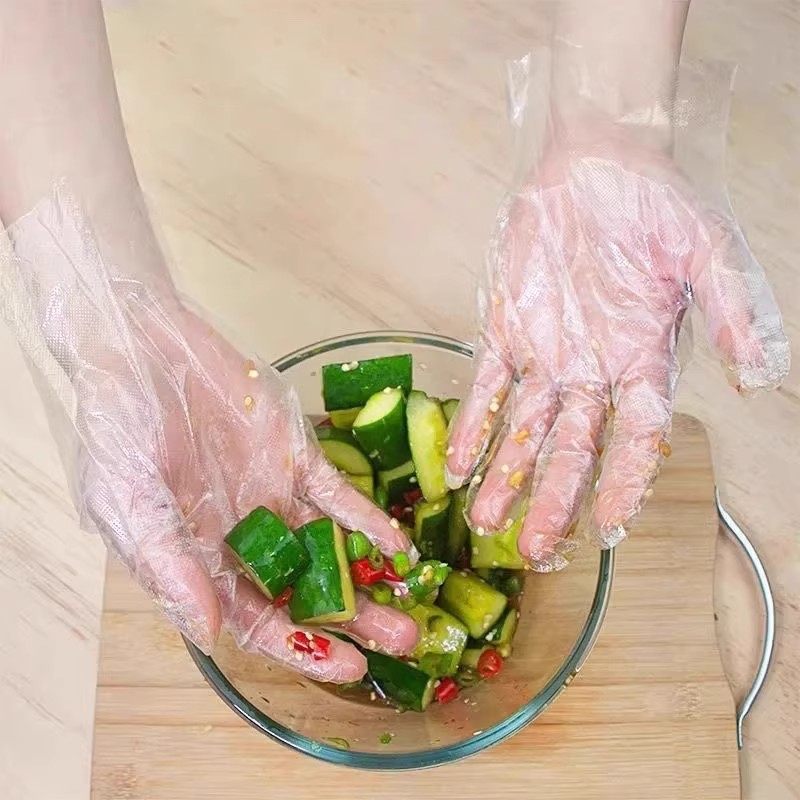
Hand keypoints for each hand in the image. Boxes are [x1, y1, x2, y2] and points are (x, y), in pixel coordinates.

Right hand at [2, 191, 417, 681]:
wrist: (139, 346)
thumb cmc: (117, 426)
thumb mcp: (126, 502)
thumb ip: (169, 567)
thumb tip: (210, 635)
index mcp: (202, 558)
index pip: (257, 618)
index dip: (301, 647)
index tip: (347, 667)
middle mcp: (245, 536)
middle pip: (306, 592)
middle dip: (353, 622)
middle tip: (403, 643)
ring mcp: (273, 496)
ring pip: (330, 550)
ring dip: (370, 578)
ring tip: (413, 608)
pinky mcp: (294, 455)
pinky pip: (339, 495)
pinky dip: (367, 519)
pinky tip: (397, 544)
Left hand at [446, 130, 788, 570]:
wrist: (596, 164)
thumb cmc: (657, 203)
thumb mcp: (706, 250)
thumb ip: (733, 309)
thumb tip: (758, 376)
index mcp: (642, 361)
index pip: (636, 438)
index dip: (624, 482)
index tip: (608, 526)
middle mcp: (593, 371)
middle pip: (572, 450)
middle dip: (552, 499)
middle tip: (532, 550)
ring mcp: (546, 355)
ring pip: (523, 430)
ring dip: (504, 476)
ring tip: (484, 522)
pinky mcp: (506, 330)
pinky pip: (486, 387)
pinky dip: (472, 425)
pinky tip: (458, 465)